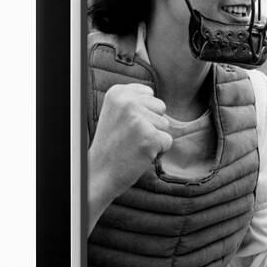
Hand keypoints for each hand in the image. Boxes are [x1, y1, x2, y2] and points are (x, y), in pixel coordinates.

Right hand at [88, 83, 172, 232]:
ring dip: (154, 136)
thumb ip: (136, 101)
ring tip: (133, 144)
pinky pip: (168, 140)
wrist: (99, 174)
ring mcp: (138, 119)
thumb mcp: (116, 112)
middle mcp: (127, 102)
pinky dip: (158, 150)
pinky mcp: (149, 137)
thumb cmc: (111, 145)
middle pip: (160, 107)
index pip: (149, 94)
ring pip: (165, 124)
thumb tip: (165, 106)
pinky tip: (139, 153)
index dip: (142, 112)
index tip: (125, 124)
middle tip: (130, 136)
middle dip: (151, 123)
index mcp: (117, 92)